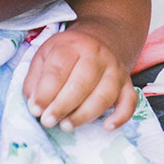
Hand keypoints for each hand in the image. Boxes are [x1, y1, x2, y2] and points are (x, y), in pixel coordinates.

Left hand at [23, 24, 137, 130]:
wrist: (103, 36)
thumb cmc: (69, 51)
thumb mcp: (46, 54)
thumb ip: (35, 79)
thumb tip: (34, 105)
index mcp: (73, 46)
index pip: (58, 70)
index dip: (45, 92)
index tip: (35, 109)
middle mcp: (97, 56)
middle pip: (81, 84)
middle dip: (62, 106)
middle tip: (48, 121)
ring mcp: (115, 70)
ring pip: (104, 96)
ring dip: (84, 115)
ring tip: (66, 125)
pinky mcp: (127, 84)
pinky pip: (129, 102)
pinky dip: (120, 117)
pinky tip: (107, 126)